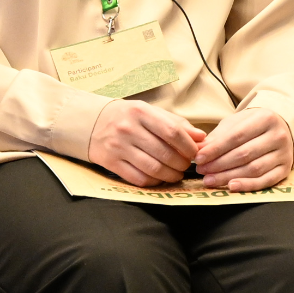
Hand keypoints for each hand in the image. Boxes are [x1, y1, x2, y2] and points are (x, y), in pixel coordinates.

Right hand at [88, 99, 204, 186]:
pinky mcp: (111, 164)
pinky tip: (160, 178)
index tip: (195, 152)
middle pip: (164, 153)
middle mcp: (128, 129)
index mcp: (141, 112)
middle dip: (181, 163)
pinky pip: (138, 178)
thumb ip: (176, 123)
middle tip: (186, 165)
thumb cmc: (129, 116)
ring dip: (170, 175)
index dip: (188, 145)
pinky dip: (154, 182)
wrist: (92, 123)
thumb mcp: (151, 112)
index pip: (172, 131)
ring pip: (152, 168)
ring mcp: (118, 147)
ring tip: (177, 174)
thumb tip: (201, 137)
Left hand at [195, 108, 293, 190]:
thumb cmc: (254, 126)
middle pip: (244, 154)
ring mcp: (284, 153)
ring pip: (254, 169)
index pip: (237, 136)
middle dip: (219, 164)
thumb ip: (219, 136)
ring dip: (228, 176)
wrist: (281, 129)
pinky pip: (265, 181)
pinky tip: (231, 186)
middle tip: (202, 170)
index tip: (199, 158)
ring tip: (210, 180)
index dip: (216, 149)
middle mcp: (278, 135)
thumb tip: (199, 150)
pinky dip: (248, 185)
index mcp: (266, 118)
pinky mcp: (285, 169)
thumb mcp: (237, 123)